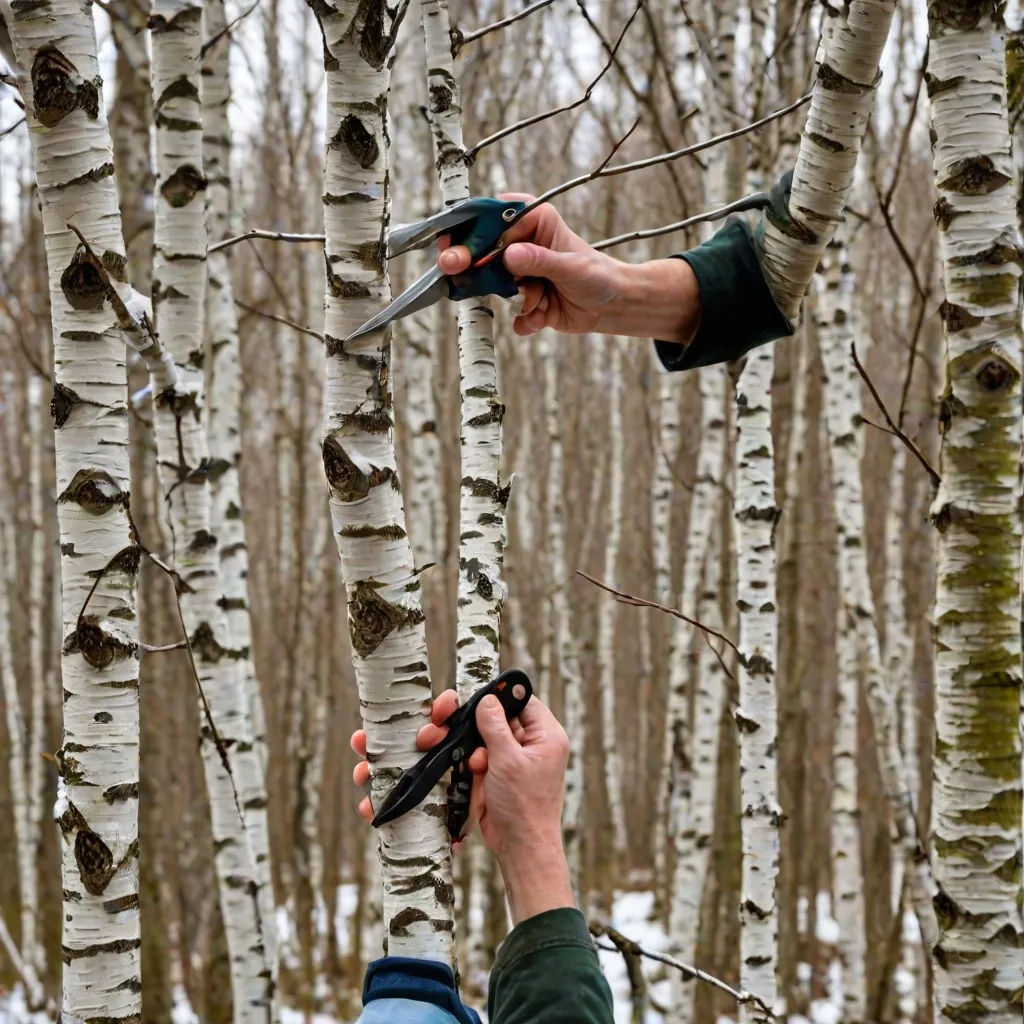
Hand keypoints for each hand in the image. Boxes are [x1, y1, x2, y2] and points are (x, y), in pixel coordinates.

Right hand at [351, 689, 575, 923]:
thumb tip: (486, 700)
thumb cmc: (525, 806)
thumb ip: (496, 727)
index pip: (520, 700)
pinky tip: (452, 762)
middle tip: (440, 713)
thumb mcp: (510, 760)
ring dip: (456, 737)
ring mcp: (508, 758)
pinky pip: (471, 755)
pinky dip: (458, 756)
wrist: (519, 847)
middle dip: (465, 716)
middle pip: (493, 716)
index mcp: (544, 734)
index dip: (495, 695)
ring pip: (477, 736)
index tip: (470, 694)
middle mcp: (527, 742)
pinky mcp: (491, 773)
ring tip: (430, 738)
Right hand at [436, 193, 699, 342]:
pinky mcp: (519, 296)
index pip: (490, 218)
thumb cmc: (597, 276)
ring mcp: (516, 270)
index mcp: (532, 219)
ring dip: (517, 300)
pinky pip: (508, 310)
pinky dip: (525, 318)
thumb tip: (510, 255)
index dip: (468, 232)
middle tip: (459, 274)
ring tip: (539, 301)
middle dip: (477, 270)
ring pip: (493, 285)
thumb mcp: (571, 267)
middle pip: (479, 251)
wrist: (610, 307)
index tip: (453, 248)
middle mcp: (519, 242)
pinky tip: (543, 317)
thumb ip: (540, 261)